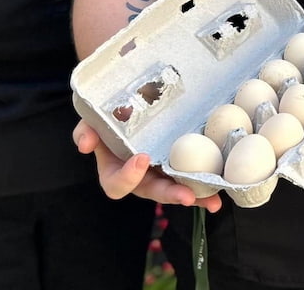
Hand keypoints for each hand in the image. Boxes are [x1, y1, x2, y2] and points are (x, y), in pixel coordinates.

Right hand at [72, 120, 221, 211]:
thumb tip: (84, 144)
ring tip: (212, 200)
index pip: (117, 184)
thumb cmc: (108, 116)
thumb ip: (85, 130)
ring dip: (194, 196)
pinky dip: (205, 190)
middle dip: (169, 194)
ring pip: (175, 190)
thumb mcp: (92, 120)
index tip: (142, 158)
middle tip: (185, 195)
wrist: (131, 104)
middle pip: (152, 192)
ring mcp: (160, 174)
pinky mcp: (178, 167)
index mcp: (115, 171)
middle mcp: (139, 177)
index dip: (128, 176)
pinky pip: (191, 182)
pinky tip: (219, 195)